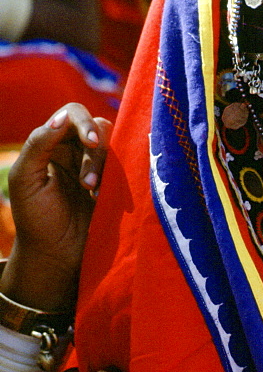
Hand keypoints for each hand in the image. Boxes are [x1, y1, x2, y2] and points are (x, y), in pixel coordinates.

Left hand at [1, 104, 110, 310]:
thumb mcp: (25, 179)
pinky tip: (103, 198)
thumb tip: (62, 119)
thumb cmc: (35, 219)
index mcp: (52, 144)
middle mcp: (77, 150)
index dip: (83, 122)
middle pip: (98, 127)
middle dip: (95, 152)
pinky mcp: (116, 184)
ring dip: (105, 166)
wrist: (55, 256)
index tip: (91, 142)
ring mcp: (99, 167)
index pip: (72, 115)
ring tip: (93, 192)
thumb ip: (38, 144)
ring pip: (115, 146)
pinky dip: (119, 178)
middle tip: (88, 182)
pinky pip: (127, 167)